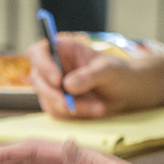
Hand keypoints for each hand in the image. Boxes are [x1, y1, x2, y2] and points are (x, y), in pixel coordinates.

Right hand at [27, 34, 160, 117]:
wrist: (126, 91)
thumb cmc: (118, 72)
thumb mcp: (108, 70)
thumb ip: (89, 75)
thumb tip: (67, 85)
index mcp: (62, 50)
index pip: (38, 52)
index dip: (42, 65)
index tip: (57, 79)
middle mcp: (53, 67)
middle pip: (37, 80)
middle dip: (54, 94)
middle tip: (69, 104)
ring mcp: (53, 87)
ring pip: (48, 100)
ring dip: (73, 107)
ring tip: (100, 107)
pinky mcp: (58, 104)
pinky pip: (58, 113)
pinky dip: (77, 114)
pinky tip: (97, 109)